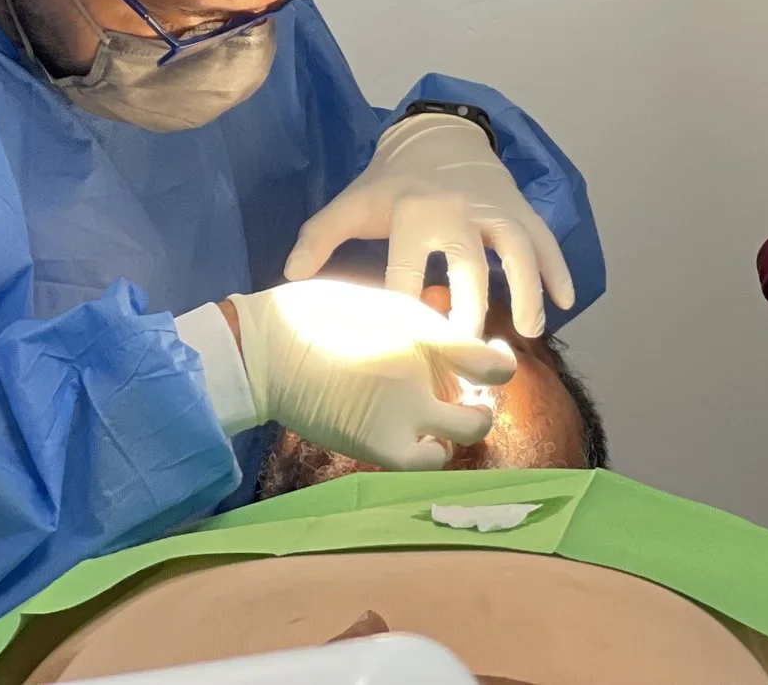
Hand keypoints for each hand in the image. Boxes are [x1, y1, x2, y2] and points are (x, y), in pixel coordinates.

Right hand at [227, 281, 516, 470]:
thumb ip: (432, 333)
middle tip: (471, 398)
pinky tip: (417, 436)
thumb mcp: (388, 307)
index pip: (494, 365)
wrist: (266, 351)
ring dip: (455, 435)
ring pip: (452, 444)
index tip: (491, 359)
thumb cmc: (322, 316)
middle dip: (482, 408)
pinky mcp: (373, 447)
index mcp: (422, 337)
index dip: (501, 365)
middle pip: (478, 415)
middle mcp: (418, 383)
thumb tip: (471, 353)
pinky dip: (426, 453)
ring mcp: (396, 420)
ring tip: (441, 419)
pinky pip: (418, 461)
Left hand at [285, 113, 576, 336]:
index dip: (407, 308)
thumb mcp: (351, 204)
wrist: (437, 137)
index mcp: (412, 212)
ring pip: (518, 245)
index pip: (407, 267)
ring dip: (527, 287)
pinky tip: (567, 301)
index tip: (407, 347)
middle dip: (471, 304)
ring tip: (529, 330)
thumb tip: (289, 276)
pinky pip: (545, 237)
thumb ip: (319, 237)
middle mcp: (458, 208)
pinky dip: (558, 268)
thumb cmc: (391, 184)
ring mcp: (494, 207)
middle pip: (469, 260)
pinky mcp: (520, 208)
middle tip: (470, 349)